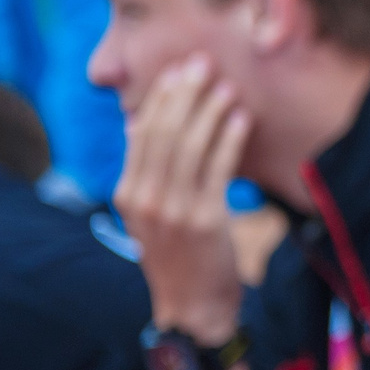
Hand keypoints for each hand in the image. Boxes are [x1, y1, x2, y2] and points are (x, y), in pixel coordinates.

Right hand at [114, 55, 250, 343]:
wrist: (192, 307)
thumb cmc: (179, 254)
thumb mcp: (151, 211)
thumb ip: (146, 169)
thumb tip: (134, 123)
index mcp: (128, 192)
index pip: (141, 132)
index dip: (161, 97)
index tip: (180, 68)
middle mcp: (144, 198)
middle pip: (163, 132)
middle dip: (184, 93)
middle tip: (205, 62)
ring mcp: (172, 210)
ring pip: (189, 146)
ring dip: (208, 110)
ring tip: (227, 85)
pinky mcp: (203, 221)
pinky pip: (217, 170)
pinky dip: (229, 139)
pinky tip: (242, 118)